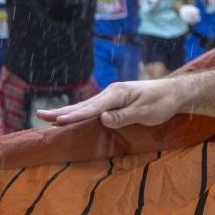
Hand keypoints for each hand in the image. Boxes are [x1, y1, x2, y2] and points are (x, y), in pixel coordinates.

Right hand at [41, 76, 200, 128]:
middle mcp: (111, 93)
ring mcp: (112, 97)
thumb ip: (125, 116)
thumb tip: (103, 119)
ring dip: (66, 112)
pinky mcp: (114, 102)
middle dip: (62, 112)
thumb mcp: (146, 112)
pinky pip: (92, 109)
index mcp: (117, 94)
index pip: (93, 107)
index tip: (60, 121)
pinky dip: (78, 113)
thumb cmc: (162, 103)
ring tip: (47, 117)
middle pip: (83, 105)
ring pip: (85, 106)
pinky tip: (69, 117)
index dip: (76, 116)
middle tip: (41, 116)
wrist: (174, 93)